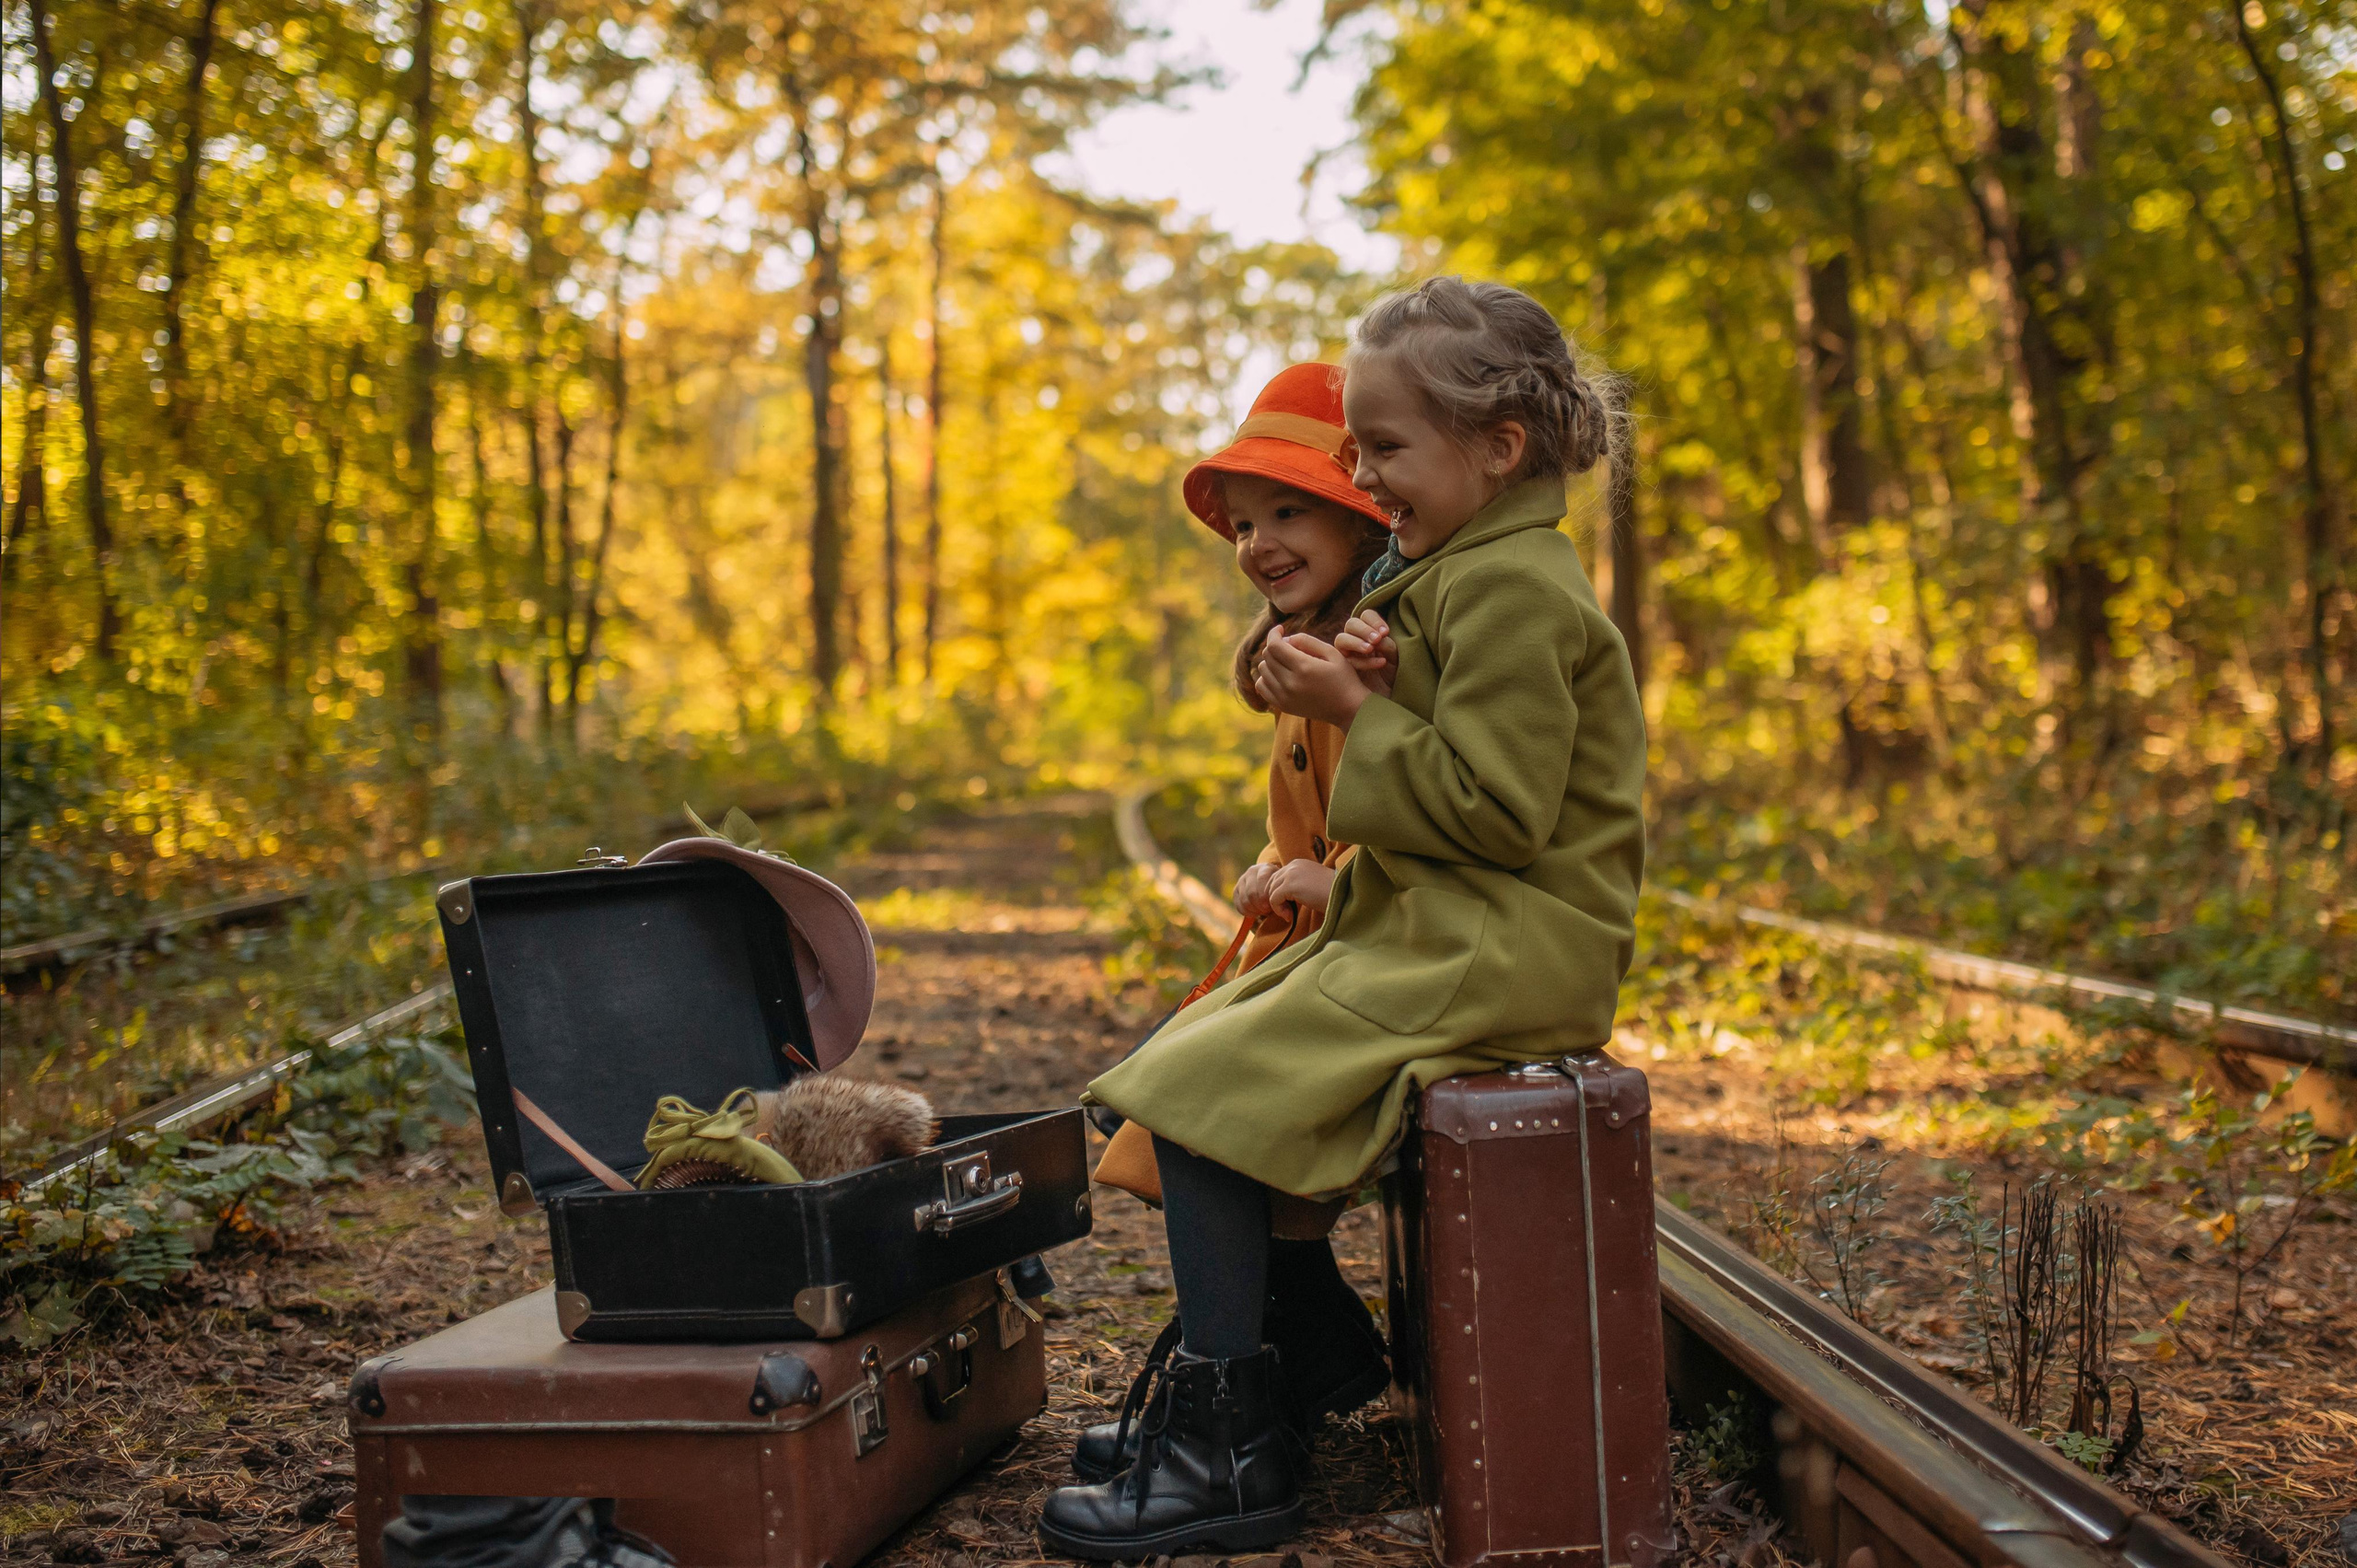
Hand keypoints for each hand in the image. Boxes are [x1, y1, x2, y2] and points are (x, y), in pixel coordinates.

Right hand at [1233, 862, 1279, 921]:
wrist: (1271, 887)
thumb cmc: (1280, 889)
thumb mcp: (1283, 888)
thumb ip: (1282, 895)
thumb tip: (1283, 910)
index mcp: (1265, 868)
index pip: (1262, 880)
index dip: (1266, 895)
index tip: (1272, 905)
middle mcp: (1252, 871)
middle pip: (1251, 892)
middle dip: (1261, 905)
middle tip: (1268, 910)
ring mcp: (1242, 880)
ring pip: (1245, 900)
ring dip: (1255, 909)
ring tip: (1263, 911)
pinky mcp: (1236, 890)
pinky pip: (1239, 905)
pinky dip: (1248, 912)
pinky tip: (1256, 913)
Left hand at [1254, 628, 1372, 728]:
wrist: (1349, 709)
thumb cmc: (1343, 677)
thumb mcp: (1331, 653)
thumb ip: (1307, 641)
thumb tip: (1285, 639)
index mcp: (1303, 668)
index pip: (1274, 646)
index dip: (1274, 633)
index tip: (1280, 629)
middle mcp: (1290, 684)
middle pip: (1267, 657)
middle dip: (1275, 645)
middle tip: (1290, 645)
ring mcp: (1284, 697)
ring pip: (1262, 670)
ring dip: (1271, 661)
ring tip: (1287, 660)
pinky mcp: (1283, 706)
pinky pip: (1262, 687)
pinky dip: (1266, 677)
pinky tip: (1279, 674)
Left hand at [1266, 858, 1337, 922]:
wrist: (1343, 894)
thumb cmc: (1331, 893)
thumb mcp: (1311, 883)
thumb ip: (1297, 884)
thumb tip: (1284, 896)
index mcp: (1298, 863)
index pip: (1277, 877)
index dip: (1280, 893)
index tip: (1290, 906)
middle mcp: (1293, 865)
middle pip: (1272, 883)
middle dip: (1276, 899)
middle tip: (1288, 913)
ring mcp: (1291, 874)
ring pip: (1271, 891)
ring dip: (1278, 906)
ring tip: (1290, 915)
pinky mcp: (1290, 885)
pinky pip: (1274, 899)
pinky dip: (1279, 910)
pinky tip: (1290, 916)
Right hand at [1334, 611, 1396, 698]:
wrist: (1392, 702)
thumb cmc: (1395, 678)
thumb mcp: (1397, 659)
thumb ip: (1388, 645)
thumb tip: (1377, 639)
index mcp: (1371, 634)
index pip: (1366, 616)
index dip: (1373, 620)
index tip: (1385, 631)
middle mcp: (1358, 642)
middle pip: (1351, 624)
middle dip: (1363, 630)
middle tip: (1377, 640)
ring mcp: (1348, 657)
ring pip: (1341, 639)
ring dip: (1355, 642)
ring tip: (1371, 649)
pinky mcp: (1344, 671)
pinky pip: (1345, 661)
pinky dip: (1362, 661)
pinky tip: (1379, 664)